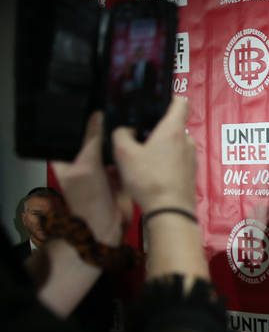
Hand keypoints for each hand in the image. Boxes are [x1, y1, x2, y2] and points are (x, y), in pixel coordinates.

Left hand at [50, 111, 125, 245]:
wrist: (106, 229)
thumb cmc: (88, 202)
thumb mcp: (87, 166)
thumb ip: (92, 140)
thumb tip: (98, 116)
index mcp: (66, 157)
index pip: (73, 131)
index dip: (84, 119)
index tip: (99, 103)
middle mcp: (83, 160)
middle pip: (95, 138)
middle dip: (106, 129)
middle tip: (120, 109)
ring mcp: (101, 168)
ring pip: (110, 148)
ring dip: (120, 141)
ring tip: (132, 122)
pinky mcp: (118, 175)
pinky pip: (124, 159)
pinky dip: (130, 154)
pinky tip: (139, 142)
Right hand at [111, 96, 197, 213]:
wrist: (170, 211)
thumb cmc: (148, 180)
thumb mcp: (123, 153)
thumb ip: (121, 134)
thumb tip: (126, 130)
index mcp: (173, 130)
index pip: (180, 103)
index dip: (170, 97)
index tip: (159, 99)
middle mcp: (187, 141)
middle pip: (174, 125)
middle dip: (158, 128)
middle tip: (140, 135)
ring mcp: (191, 158)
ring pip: (175, 144)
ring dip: (162, 146)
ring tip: (144, 157)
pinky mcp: (191, 173)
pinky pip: (178, 159)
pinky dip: (167, 161)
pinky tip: (153, 171)